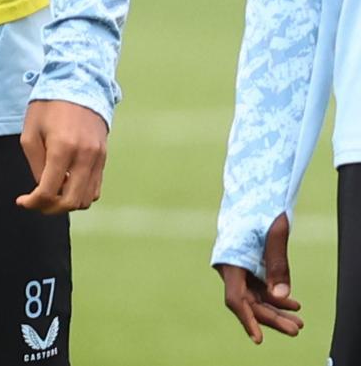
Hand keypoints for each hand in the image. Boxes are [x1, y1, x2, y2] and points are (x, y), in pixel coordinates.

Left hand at [16, 99, 107, 212]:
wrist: (78, 85)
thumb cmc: (48, 107)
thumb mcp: (30, 132)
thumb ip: (35, 163)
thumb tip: (41, 188)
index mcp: (62, 149)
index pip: (50, 191)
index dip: (34, 202)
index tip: (22, 201)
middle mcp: (84, 157)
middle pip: (71, 201)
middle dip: (50, 208)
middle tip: (36, 203)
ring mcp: (98, 158)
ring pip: (86, 199)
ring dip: (67, 203)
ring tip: (50, 194)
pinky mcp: (104, 158)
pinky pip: (95, 188)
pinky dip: (80, 194)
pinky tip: (65, 185)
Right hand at [218, 214, 303, 342]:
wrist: (254, 189)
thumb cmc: (263, 206)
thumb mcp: (275, 233)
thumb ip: (277, 264)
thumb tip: (282, 297)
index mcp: (229, 260)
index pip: (235, 298)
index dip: (247, 319)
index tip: (259, 339)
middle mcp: (230, 268)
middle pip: (249, 302)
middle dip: (271, 318)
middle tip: (296, 329)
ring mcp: (239, 268)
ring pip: (255, 297)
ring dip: (276, 310)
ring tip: (298, 322)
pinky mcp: (248, 265)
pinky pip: (260, 288)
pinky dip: (276, 297)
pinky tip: (293, 304)